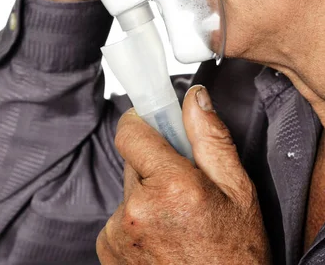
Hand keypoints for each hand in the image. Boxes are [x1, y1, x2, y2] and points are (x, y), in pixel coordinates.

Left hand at [96, 85, 271, 263]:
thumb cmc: (235, 254)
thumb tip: (193, 97)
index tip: (157, 126)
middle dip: (154, 164)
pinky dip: (137, 220)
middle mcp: (135, 210)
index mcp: (169, 187)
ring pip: (128, 189)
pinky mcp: (108, 250)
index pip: (130, 130)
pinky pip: (119, 216)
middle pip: (132, 159)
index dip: (145, 123)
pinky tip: (163, 238)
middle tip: (183, 185)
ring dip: (146, 194)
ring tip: (177, 220)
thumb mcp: (236, 190)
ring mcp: (117, 233)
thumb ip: (210, 137)